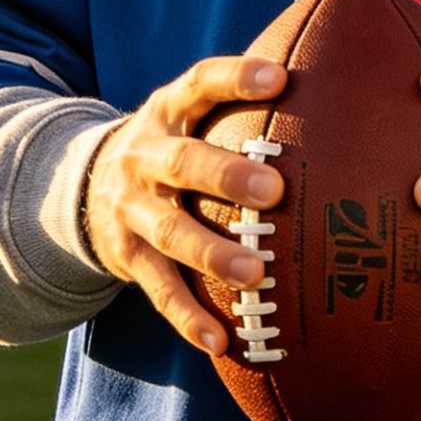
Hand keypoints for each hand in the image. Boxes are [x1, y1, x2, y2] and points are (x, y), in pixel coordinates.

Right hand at [83, 56, 285, 355]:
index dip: (236, 78)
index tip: (280, 78)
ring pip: (170, 231)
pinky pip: (159, 289)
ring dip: (212, 255)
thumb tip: (337, 86)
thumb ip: (241, 104)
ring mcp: (131, 209)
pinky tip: (221, 341)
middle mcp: (144, 156)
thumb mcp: (190, 113)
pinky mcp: (127, 256)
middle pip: (182, 162)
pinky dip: (189, 318)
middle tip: (275, 191)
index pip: (200, 84)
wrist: (84, 186)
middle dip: (226, 176)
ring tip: (256, 275)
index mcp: (168, 112)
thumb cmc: (172, 145)